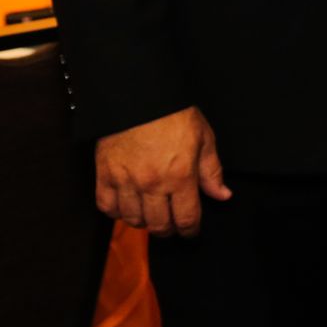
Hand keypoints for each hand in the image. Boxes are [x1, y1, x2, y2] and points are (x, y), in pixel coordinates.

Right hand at [93, 105, 231, 236]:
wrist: (139, 95)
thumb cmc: (174, 115)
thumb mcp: (204, 138)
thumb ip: (212, 171)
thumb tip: (223, 195)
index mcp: (180, 175)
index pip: (186, 219)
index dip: (190, 231)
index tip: (191, 231)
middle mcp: (152, 183)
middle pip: (159, 225)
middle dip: (168, 230)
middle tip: (172, 224)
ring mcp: (126, 181)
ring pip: (132, 220)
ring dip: (143, 221)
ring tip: (151, 213)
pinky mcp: (104, 174)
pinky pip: (107, 207)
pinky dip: (116, 212)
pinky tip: (127, 205)